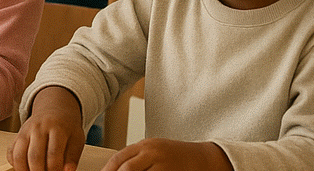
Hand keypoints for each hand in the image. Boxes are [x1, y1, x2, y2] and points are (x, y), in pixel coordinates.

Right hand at [8, 86, 85, 170]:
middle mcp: (38, 128)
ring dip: (24, 170)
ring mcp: (25, 131)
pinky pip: (11, 152)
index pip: (53, 154)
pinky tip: (25, 168)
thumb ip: (73, 156)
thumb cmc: (66, 127)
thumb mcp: (76, 139)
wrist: (54, 109)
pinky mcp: (17, 135)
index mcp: (56, 128)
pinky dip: (15, 164)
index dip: (55, 170)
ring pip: (19, 155)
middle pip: (35, 156)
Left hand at [102, 139, 233, 170]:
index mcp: (145, 145)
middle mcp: (153, 153)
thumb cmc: (177, 157)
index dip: (107, 170)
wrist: (205, 158)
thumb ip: (136, 159)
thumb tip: (115, 169)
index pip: (119, 158)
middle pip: (126, 168)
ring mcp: (164, 165)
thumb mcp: (154, 152)